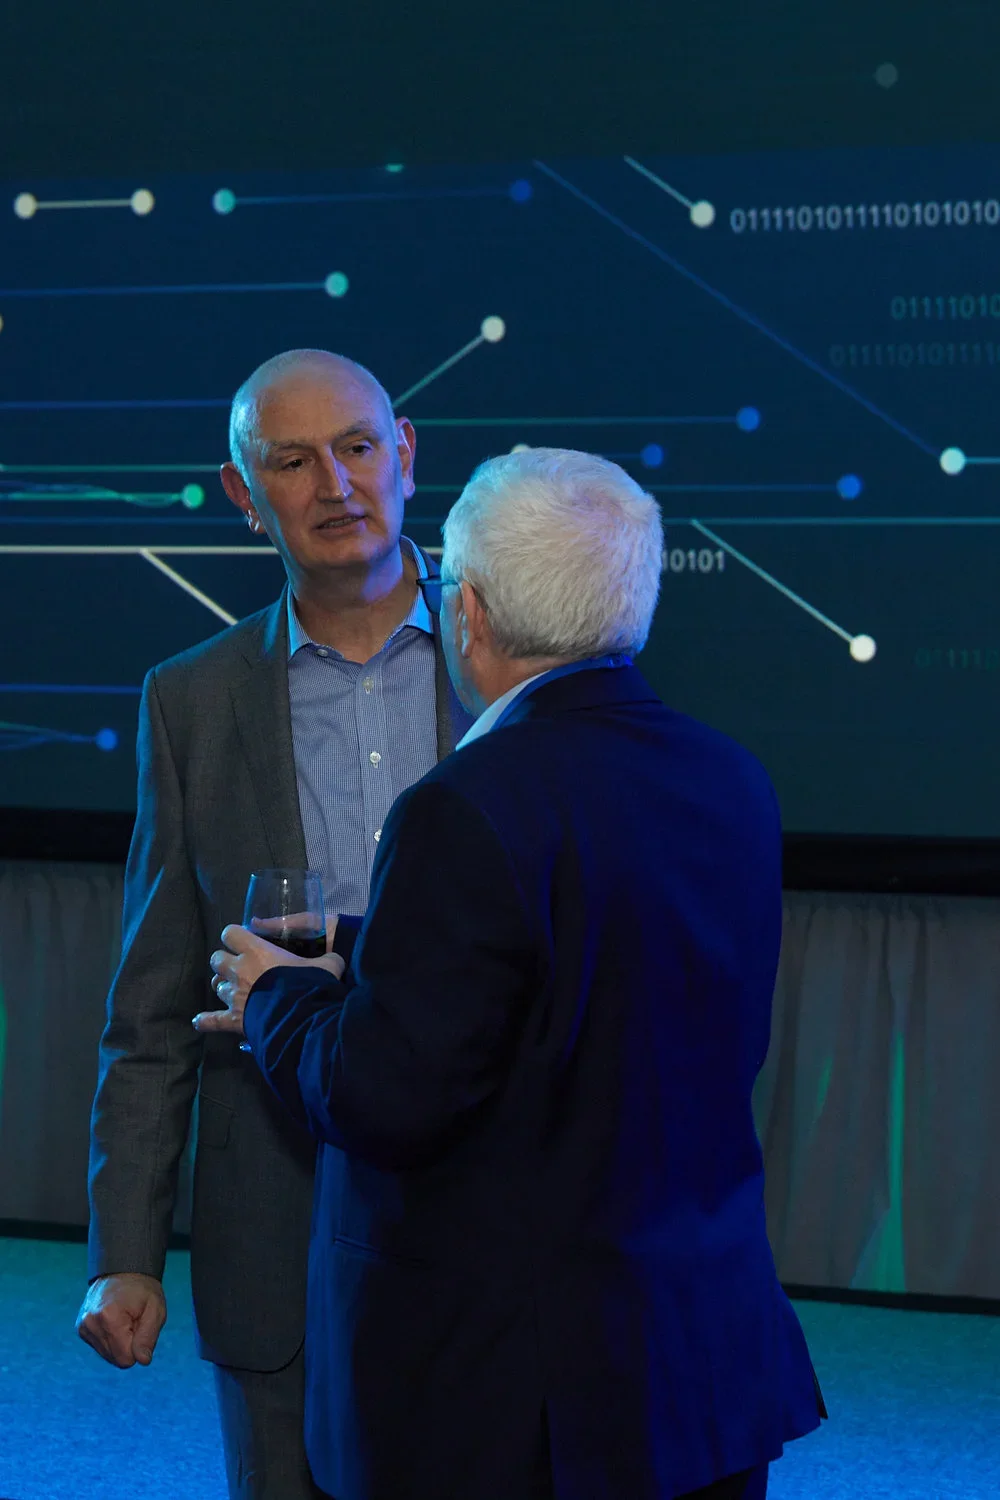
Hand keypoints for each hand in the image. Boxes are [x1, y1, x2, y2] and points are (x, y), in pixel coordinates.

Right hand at [76, 1273, 166, 1367]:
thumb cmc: (143, 1290)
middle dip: (129, 1344)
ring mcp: (83, 1326)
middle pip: (115, 1359)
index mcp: (109, 1318)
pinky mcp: (81, 1328)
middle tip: (134, 1321)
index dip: (138, 1346)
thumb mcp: (155, 1310)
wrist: (124, 1270)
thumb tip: (143, 1361)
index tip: (140, 1325)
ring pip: (107, 1355)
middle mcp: (91, 1323)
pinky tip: (114, 1320)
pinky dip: (110, 1338)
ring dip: (120, 1341)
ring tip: (124, 1319)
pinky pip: (100, 1347)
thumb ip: (148, 1337)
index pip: (125, 1358)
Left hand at [193, 923, 344, 1035]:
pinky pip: (213, 1020)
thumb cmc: (309, 985)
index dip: (235, 935)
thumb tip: (335, 959)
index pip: (231, 933)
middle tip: (239, 966)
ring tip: (232, 991)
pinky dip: (206, 1020)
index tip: (244, 940)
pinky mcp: (233, 1019)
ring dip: (223, 987)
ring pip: (216, 986)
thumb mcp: (328, 965)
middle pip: (217, 959)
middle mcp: (238, 970)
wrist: (300, 1017)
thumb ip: (327, 960)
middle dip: (225, 961)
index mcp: (256, 951)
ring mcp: (233, 996)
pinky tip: (199, 1021)